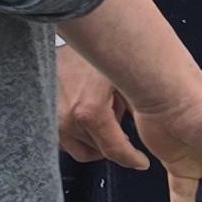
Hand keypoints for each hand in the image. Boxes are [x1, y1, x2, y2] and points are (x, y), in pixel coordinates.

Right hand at [56, 41, 149, 168]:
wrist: (56, 40)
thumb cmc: (89, 53)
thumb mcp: (121, 77)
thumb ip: (136, 103)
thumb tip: (157, 120)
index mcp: (89, 111)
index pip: (114, 150)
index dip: (132, 159)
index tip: (141, 162)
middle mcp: (68, 120)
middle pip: (98, 152)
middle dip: (114, 144)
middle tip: (123, 127)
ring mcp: (53, 122)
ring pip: (81, 149)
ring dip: (96, 142)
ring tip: (104, 116)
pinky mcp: (44, 120)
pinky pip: (65, 140)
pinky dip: (80, 135)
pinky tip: (88, 114)